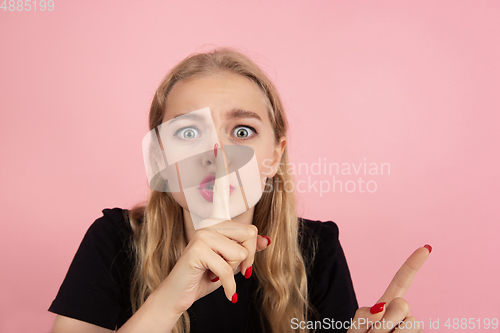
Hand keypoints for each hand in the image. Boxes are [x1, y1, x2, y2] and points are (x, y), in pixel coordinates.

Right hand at [155, 143, 269, 315]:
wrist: (180, 295)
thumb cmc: (204, 277)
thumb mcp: (231, 264)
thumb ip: (247, 250)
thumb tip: (267, 239)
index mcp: (216, 223)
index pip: (221, 191)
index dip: (222, 168)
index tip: (219, 145)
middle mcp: (209, 224)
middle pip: (251, 235)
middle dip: (248, 260)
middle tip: (235, 272)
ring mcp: (202, 234)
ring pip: (241, 254)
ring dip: (234, 274)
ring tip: (217, 276)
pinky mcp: (197, 249)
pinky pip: (228, 269)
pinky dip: (228, 286)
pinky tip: (224, 292)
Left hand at [347, 245, 431, 332]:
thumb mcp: (354, 328)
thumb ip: (364, 316)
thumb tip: (381, 306)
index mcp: (384, 306)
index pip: (401, 282)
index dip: (413, 265)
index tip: (427, 247)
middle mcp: (401, 316)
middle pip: (403, 304)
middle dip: (387, 320)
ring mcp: (408, 329)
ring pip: (412, 322)